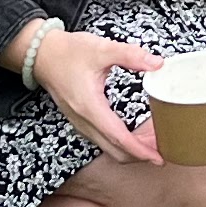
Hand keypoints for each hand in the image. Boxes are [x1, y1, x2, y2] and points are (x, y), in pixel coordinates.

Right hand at [24, 23, 163, 162]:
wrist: (42, 54)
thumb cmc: (69, 51)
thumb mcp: (102, 48)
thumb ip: (130, 55)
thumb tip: (157, 64)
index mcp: (90, 107)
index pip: (118, 138)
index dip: (140, 151)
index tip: (158, 158)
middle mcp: (84, 121)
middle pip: (115, 151)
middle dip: (140, 155)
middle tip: (164, 149)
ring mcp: (81, 123)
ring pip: (109, 148)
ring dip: (131, 150)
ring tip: (153, 142)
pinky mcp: (81, 121)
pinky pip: (103, 140)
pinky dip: (121, 143)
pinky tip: (134, 134)